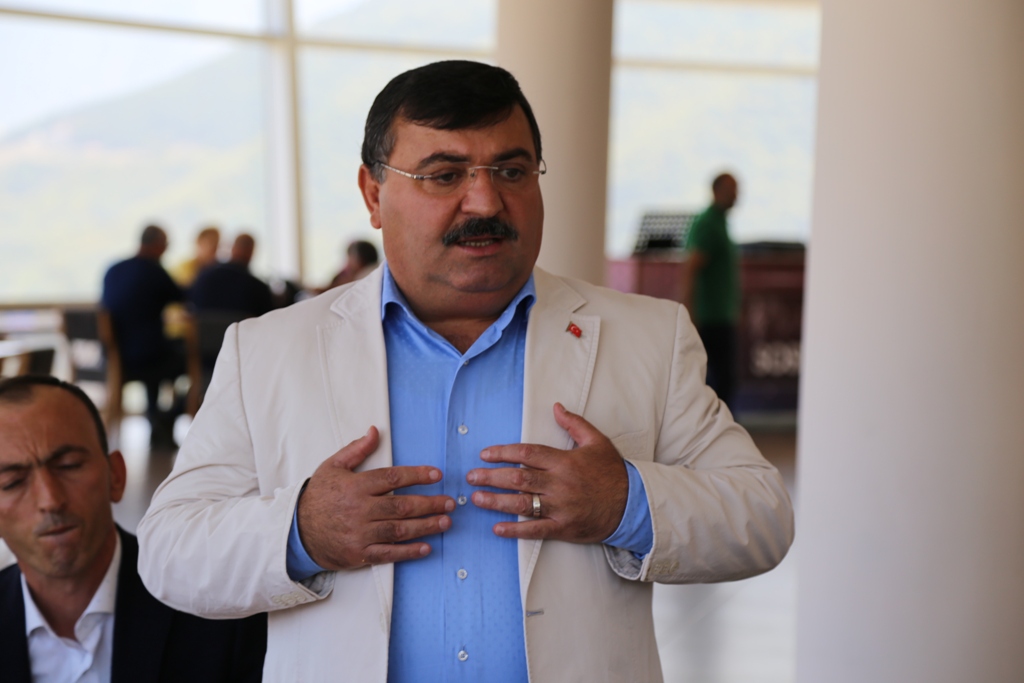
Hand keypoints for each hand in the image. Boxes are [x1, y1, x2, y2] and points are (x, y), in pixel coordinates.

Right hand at [297, 427, 454, 569]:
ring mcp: (360, 534)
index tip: (436, 475)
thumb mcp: (332, 466)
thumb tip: (375, 431)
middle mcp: (360, 510)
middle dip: (430, 504)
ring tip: (445, 522)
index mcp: (356, 486)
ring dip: (426, 526)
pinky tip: (426, 547)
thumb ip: (357, 450)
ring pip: (399, 530)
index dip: (418, 475)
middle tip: (450, 502)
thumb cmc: (317, 496)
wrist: (296, 530)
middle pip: (402, 506)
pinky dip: (408, 551)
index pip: (393, 478)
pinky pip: (388, 553)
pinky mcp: (359, 553)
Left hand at [467, 404, 628, 542]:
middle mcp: (559, 484)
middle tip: (471, 476)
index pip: (527, 453)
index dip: (503, 453)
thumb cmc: (614, 472)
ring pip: (521, 504)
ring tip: (476, 498)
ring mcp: (561, 507)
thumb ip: (574, 423)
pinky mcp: (564, 528)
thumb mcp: (597, 441)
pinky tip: (497, 528)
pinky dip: (515, 531)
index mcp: (564, 461)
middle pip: (518, 478)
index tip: (485, 454)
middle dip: (491, 477)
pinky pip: (535, 530)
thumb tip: (556, 406)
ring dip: (495, 501)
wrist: (633, 504)